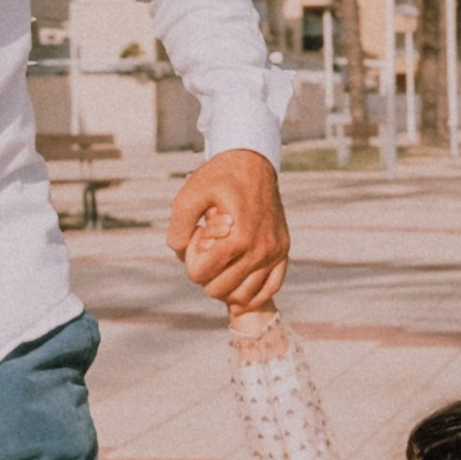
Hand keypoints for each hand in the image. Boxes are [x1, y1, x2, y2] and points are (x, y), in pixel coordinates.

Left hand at [169, 148, 289, 309]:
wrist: (253, 162)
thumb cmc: (220, 177)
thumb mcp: (190, 193)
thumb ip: (178, 226)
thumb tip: (180, 253)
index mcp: (239, 237)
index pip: (203, 274)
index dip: (190, 262)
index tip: (196, 239)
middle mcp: (261, 249)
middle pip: (221, 289)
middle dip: (205, 276)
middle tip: (206, 251)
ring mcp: (275, 252)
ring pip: (245, 296)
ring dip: (225, 289)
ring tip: (218, 266)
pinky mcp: (283, 251)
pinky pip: (272, 287)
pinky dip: (253, 297)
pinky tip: (237, 296)